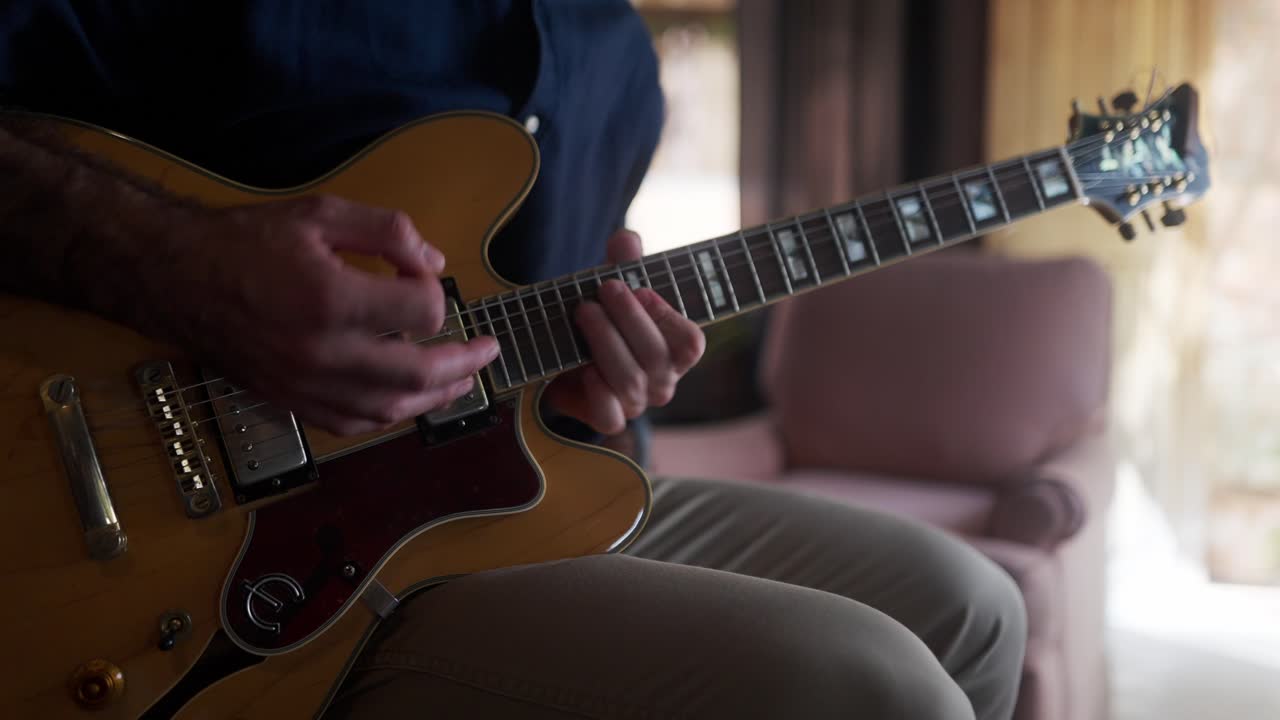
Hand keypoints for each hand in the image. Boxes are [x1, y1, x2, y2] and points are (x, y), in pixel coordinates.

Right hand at [164, 195, 497, 435]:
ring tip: (462, 382)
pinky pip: (351, 424)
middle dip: (464, 363)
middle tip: (488, 351)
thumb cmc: (247, 240)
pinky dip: (387, 416)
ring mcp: (304, 383)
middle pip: (418, 372)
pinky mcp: (289, 400)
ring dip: (435, 398)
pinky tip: (406, 402)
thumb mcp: (321, 213)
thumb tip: (435, 263)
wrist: (176, 277)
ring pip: (389, 408)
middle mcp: (321, 350)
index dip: (434, 290)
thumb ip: (387, 231)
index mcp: (331, 298)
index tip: (418, 275)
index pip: (422, 311)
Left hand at [544, 230, 704, 433]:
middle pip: (657, 356)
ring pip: (631, 381)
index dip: (666, 316)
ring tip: (584, 312)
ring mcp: (637, 403)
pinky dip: (597, 391)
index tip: (640, 289)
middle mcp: (662, 381)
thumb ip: (623, 263)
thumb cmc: (602, 319)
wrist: (562, 356)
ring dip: (606, 341)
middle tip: (604, 288)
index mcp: (674, 351)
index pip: (690, 342)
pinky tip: (583, 367)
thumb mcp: (613, 286)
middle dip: (628, 318)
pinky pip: (610, 416)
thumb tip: (627, 239)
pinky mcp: (607, 418)